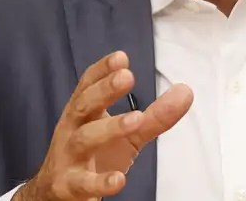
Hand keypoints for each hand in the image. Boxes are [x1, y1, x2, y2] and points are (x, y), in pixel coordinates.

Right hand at [14, 51, 192, 199]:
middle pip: (84, 105)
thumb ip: (155, 115)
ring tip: (136, 119)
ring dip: (110, 128)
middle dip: (104, 90)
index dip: (102, 70)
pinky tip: (118, 179)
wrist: (59, 194)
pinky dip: (99, 181)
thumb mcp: (128, 134)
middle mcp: (72, 129)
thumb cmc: (95, 155)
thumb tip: (186, 91)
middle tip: (127, 77)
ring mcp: (68, 157)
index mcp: (84, 113)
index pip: (88, 85)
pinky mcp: (69, 186)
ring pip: (84, 139)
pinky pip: (83, 183)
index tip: (121, 57)